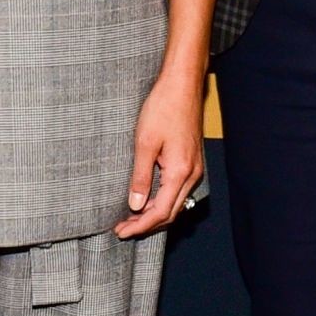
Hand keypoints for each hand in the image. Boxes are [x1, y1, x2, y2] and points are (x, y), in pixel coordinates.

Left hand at [114, 67, 205, 238]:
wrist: (182, 85)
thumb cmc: (163, 108)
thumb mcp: (145, 142)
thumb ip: (140, 177)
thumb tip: (135, 205)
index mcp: (180, 172)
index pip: (161, 212)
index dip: (140, 226)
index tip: (121, 231)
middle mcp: (192, 174)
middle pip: (171, 212)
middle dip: (147, 224)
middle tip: (122, 228)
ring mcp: (194, 168)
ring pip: (175, 203)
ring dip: (154, 213)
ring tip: (130, 216)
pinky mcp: (191, 161)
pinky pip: (178, 190)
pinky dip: (162, 199)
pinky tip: (146, 197)